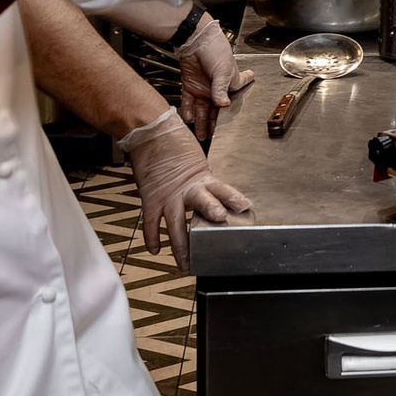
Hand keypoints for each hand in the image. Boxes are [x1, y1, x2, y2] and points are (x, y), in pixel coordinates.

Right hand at [121, 111, 251, 270]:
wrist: (149, 133)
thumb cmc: (174, 144)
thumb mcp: (197, 164)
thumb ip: (206, 184)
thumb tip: (218, 200)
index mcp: (201, 177)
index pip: (221, 188)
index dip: (233, 197)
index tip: (245, 206)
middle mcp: (186, 188)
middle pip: (201, 202)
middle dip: (211, 212)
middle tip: (220, 221)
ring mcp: (167, 195)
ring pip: (175, 224)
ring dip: (181, 245)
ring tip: (186, 263)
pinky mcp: (150, 198)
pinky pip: (151, 223)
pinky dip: (152, 238)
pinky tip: (156, 250)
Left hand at [174, 13, 251, 139]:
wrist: (196, 38)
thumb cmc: (216, 49)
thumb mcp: (223, 71)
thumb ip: (221, 89)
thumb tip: (223, 104)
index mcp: (229, 85)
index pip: (232, 103)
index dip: (231, 115)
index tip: (230, 128)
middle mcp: (216, 90)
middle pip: (215, 111)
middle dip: (214, 125)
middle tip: (213, 138)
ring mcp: (202, 89)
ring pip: (202, 110)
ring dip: (201, 122)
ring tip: (201, 135)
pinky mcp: (189, 86)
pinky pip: (188, 102)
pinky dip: (188, 111)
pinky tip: (188, 118)